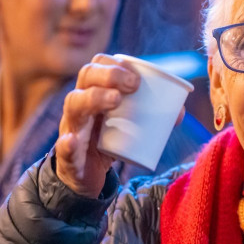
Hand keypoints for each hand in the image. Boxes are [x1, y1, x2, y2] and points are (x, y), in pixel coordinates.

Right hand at [55, 54, 140, 197]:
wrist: (85, 177)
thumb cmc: (108, 143)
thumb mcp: (128, 126)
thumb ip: (153, 117)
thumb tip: (180, 112)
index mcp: (92, 93)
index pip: (96, 67)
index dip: (114, 65)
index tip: (137, 76)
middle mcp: (79, 106)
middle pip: (85, 78)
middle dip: (109, 75)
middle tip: (134, 85)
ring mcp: (70, 128)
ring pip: (74, 106)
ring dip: (94, 98)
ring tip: (115, 100)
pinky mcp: (67, 156)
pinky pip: (63, 148)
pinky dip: (67, 144)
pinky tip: (72, 141)